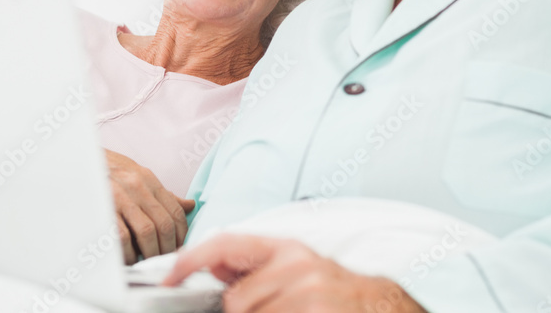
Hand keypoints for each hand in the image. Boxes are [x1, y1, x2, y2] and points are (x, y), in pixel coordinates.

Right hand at [103, 149, 194, 264]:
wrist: (78, 163)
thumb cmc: (109, 173)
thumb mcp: (138, 177)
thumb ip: (162, 195)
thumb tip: (189, 206)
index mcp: (148, 179)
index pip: (175, 211)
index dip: (181, 234)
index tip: (179, 247)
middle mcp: (136, 186)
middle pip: (163, 224)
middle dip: (167, 247)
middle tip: (164, 258)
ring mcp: (119, 197)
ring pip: (146, 232)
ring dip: (150, 252)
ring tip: (147, 260)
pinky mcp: (103, 209)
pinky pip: (122, 237)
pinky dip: (128, 252)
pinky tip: (128, 258)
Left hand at [163, 234, 425, 312]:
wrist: (382, 306)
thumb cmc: (333, 291)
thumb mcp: (294, 268)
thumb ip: (251, 267)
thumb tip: (210, 267)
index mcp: (284, 247)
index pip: (224, 244)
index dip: (190, 261)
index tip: (167, 280)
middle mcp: (295, 264)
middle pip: (234, 301)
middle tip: (270, 310)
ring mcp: (307, 292)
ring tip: (291, 312)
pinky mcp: (315, 312)